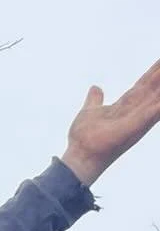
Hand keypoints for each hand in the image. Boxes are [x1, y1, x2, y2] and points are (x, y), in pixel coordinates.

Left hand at [62, 57, 159, 186]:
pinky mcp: (132, 128)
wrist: (79, 157)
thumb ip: (95, 99)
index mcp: (124, 107)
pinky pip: (149, 115)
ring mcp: (135, 120)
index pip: (142, 86)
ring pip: (155, 99)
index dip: (152, 74)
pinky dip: (158, 107)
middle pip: (152, 89)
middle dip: (159, 75)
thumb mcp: (90, 111)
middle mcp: (134, 112)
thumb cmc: (84, 139)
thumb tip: (96, 87)